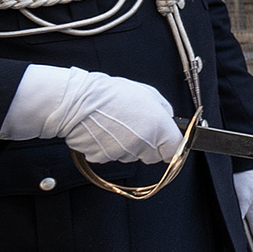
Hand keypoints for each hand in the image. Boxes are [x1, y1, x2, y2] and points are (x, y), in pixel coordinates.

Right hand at [46, 70, 183, 164]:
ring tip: (118, 125)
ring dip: (129, 146)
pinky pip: (113, 157)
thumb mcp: (148, 93)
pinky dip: (110, 148)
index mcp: (158, 127)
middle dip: (150, 146)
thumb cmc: (112, 94)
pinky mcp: (104, 158)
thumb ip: (164, 111)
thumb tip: (169, 120)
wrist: (78, 101)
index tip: (167, 143)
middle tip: (138, 128)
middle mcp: (143, 143)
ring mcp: (123, 153)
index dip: (170, 147)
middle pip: (154, 156)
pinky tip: (105, 132)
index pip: (174, 151)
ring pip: (133, 156)